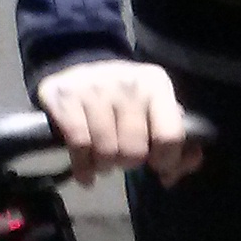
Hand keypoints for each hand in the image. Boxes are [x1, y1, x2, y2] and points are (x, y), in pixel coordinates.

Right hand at [37, 57, 205, 182]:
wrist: (78, 65)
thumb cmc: (124, 98)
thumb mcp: (154, 110)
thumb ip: (174, 144)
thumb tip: (173, 174)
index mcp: (156, 85)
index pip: (169, 136)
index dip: (166, 160)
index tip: (157, 165)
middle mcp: (128, 83)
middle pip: (134, 149)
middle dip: (129, 162)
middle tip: (123, 157)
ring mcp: (95, 88)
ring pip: (106, 151)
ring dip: (105, 165)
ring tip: (104, 159)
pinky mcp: (66, 97)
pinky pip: (79, 147)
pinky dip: (83, 167)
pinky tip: (86, 170)